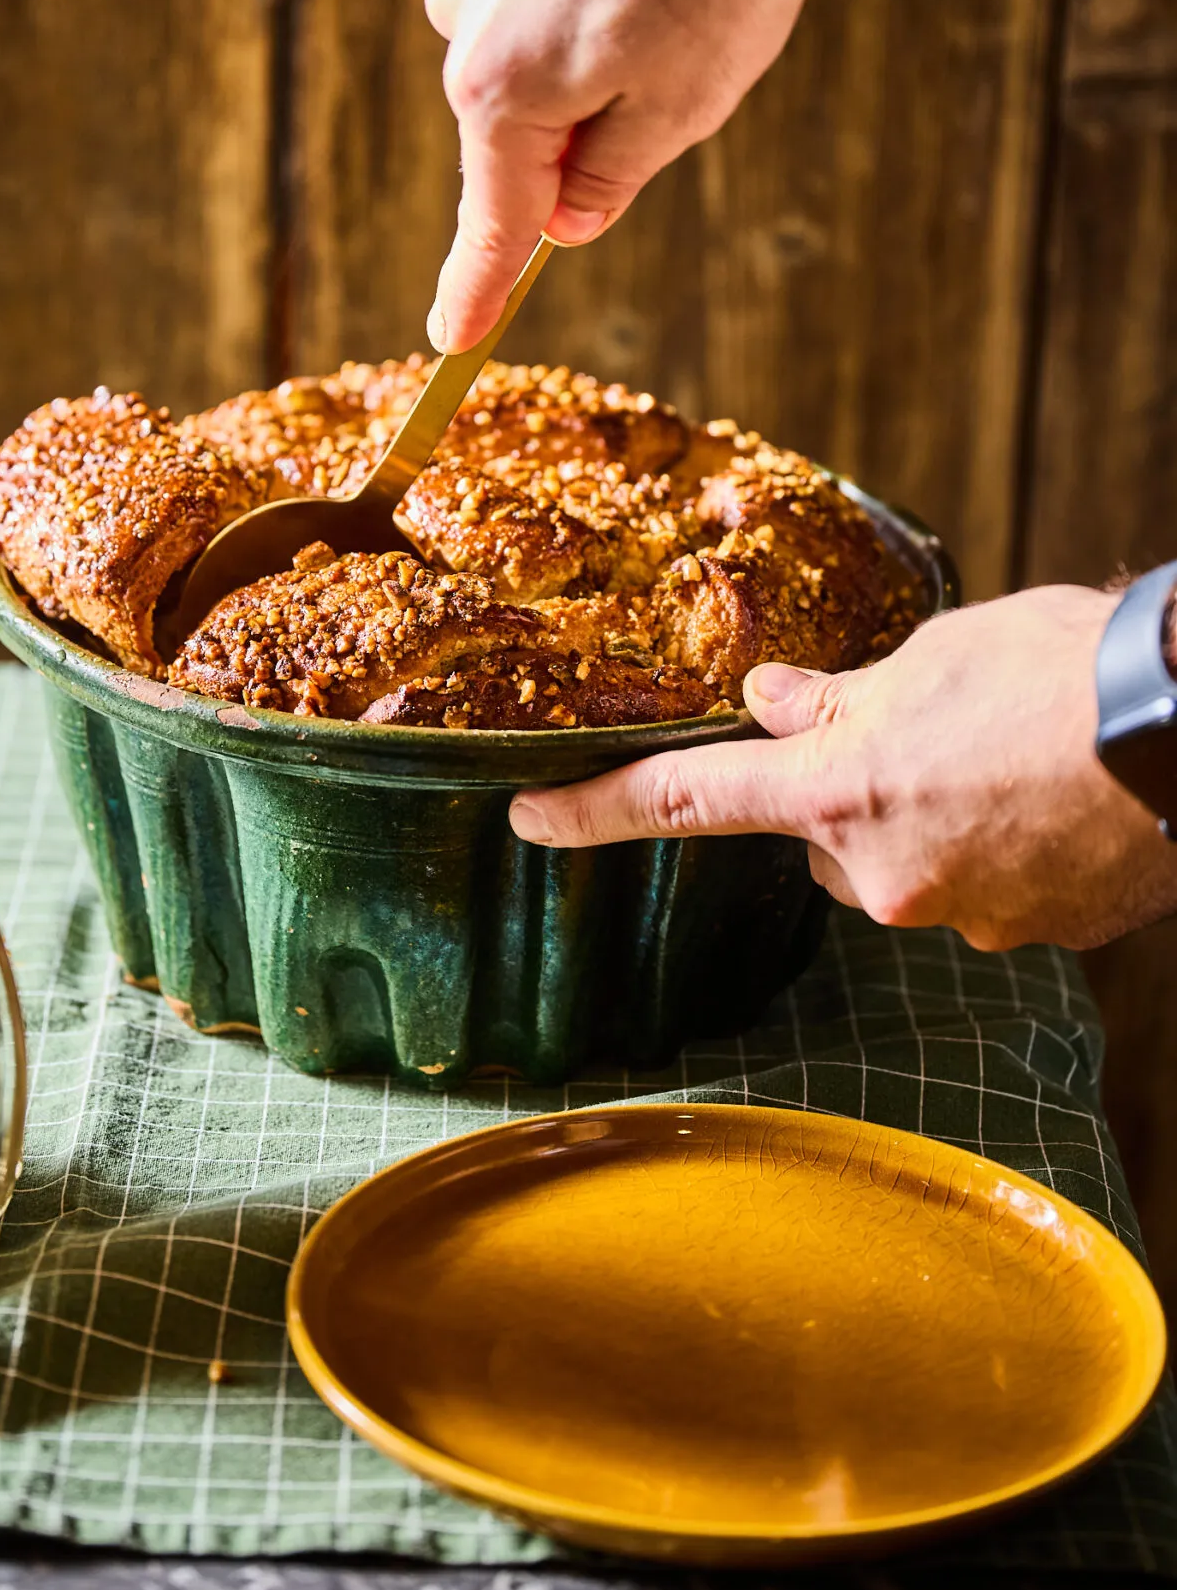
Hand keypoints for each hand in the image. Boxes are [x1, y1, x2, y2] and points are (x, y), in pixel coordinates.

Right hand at [423, 0, 875, 353]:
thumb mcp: (688, 100)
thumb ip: (612, 176)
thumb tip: (562, 215)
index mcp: (496, 91)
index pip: (493, 218)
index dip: (478, 287)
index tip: (449, 342)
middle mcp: (461, 16)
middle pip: (524, 126)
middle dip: (597, 123)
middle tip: (691, 57)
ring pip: (542, 47)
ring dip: (607, 43)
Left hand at [509, 587, 1176, 952]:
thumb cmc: (1062, 669)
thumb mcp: (931, 653)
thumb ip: (840, 696)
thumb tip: (774, 703)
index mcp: (839, 791)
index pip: (686, 802)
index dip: (594, 812)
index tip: (526, 819)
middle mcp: (884, 875)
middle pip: (824, 841)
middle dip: (850, 795)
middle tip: (925, 733)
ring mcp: (962, 918)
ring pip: (907, 867)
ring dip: (933, 819)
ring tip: (1010, 753)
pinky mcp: (1033, 936)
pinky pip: (986, 890)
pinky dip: (1001, 848)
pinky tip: (1051, 795)